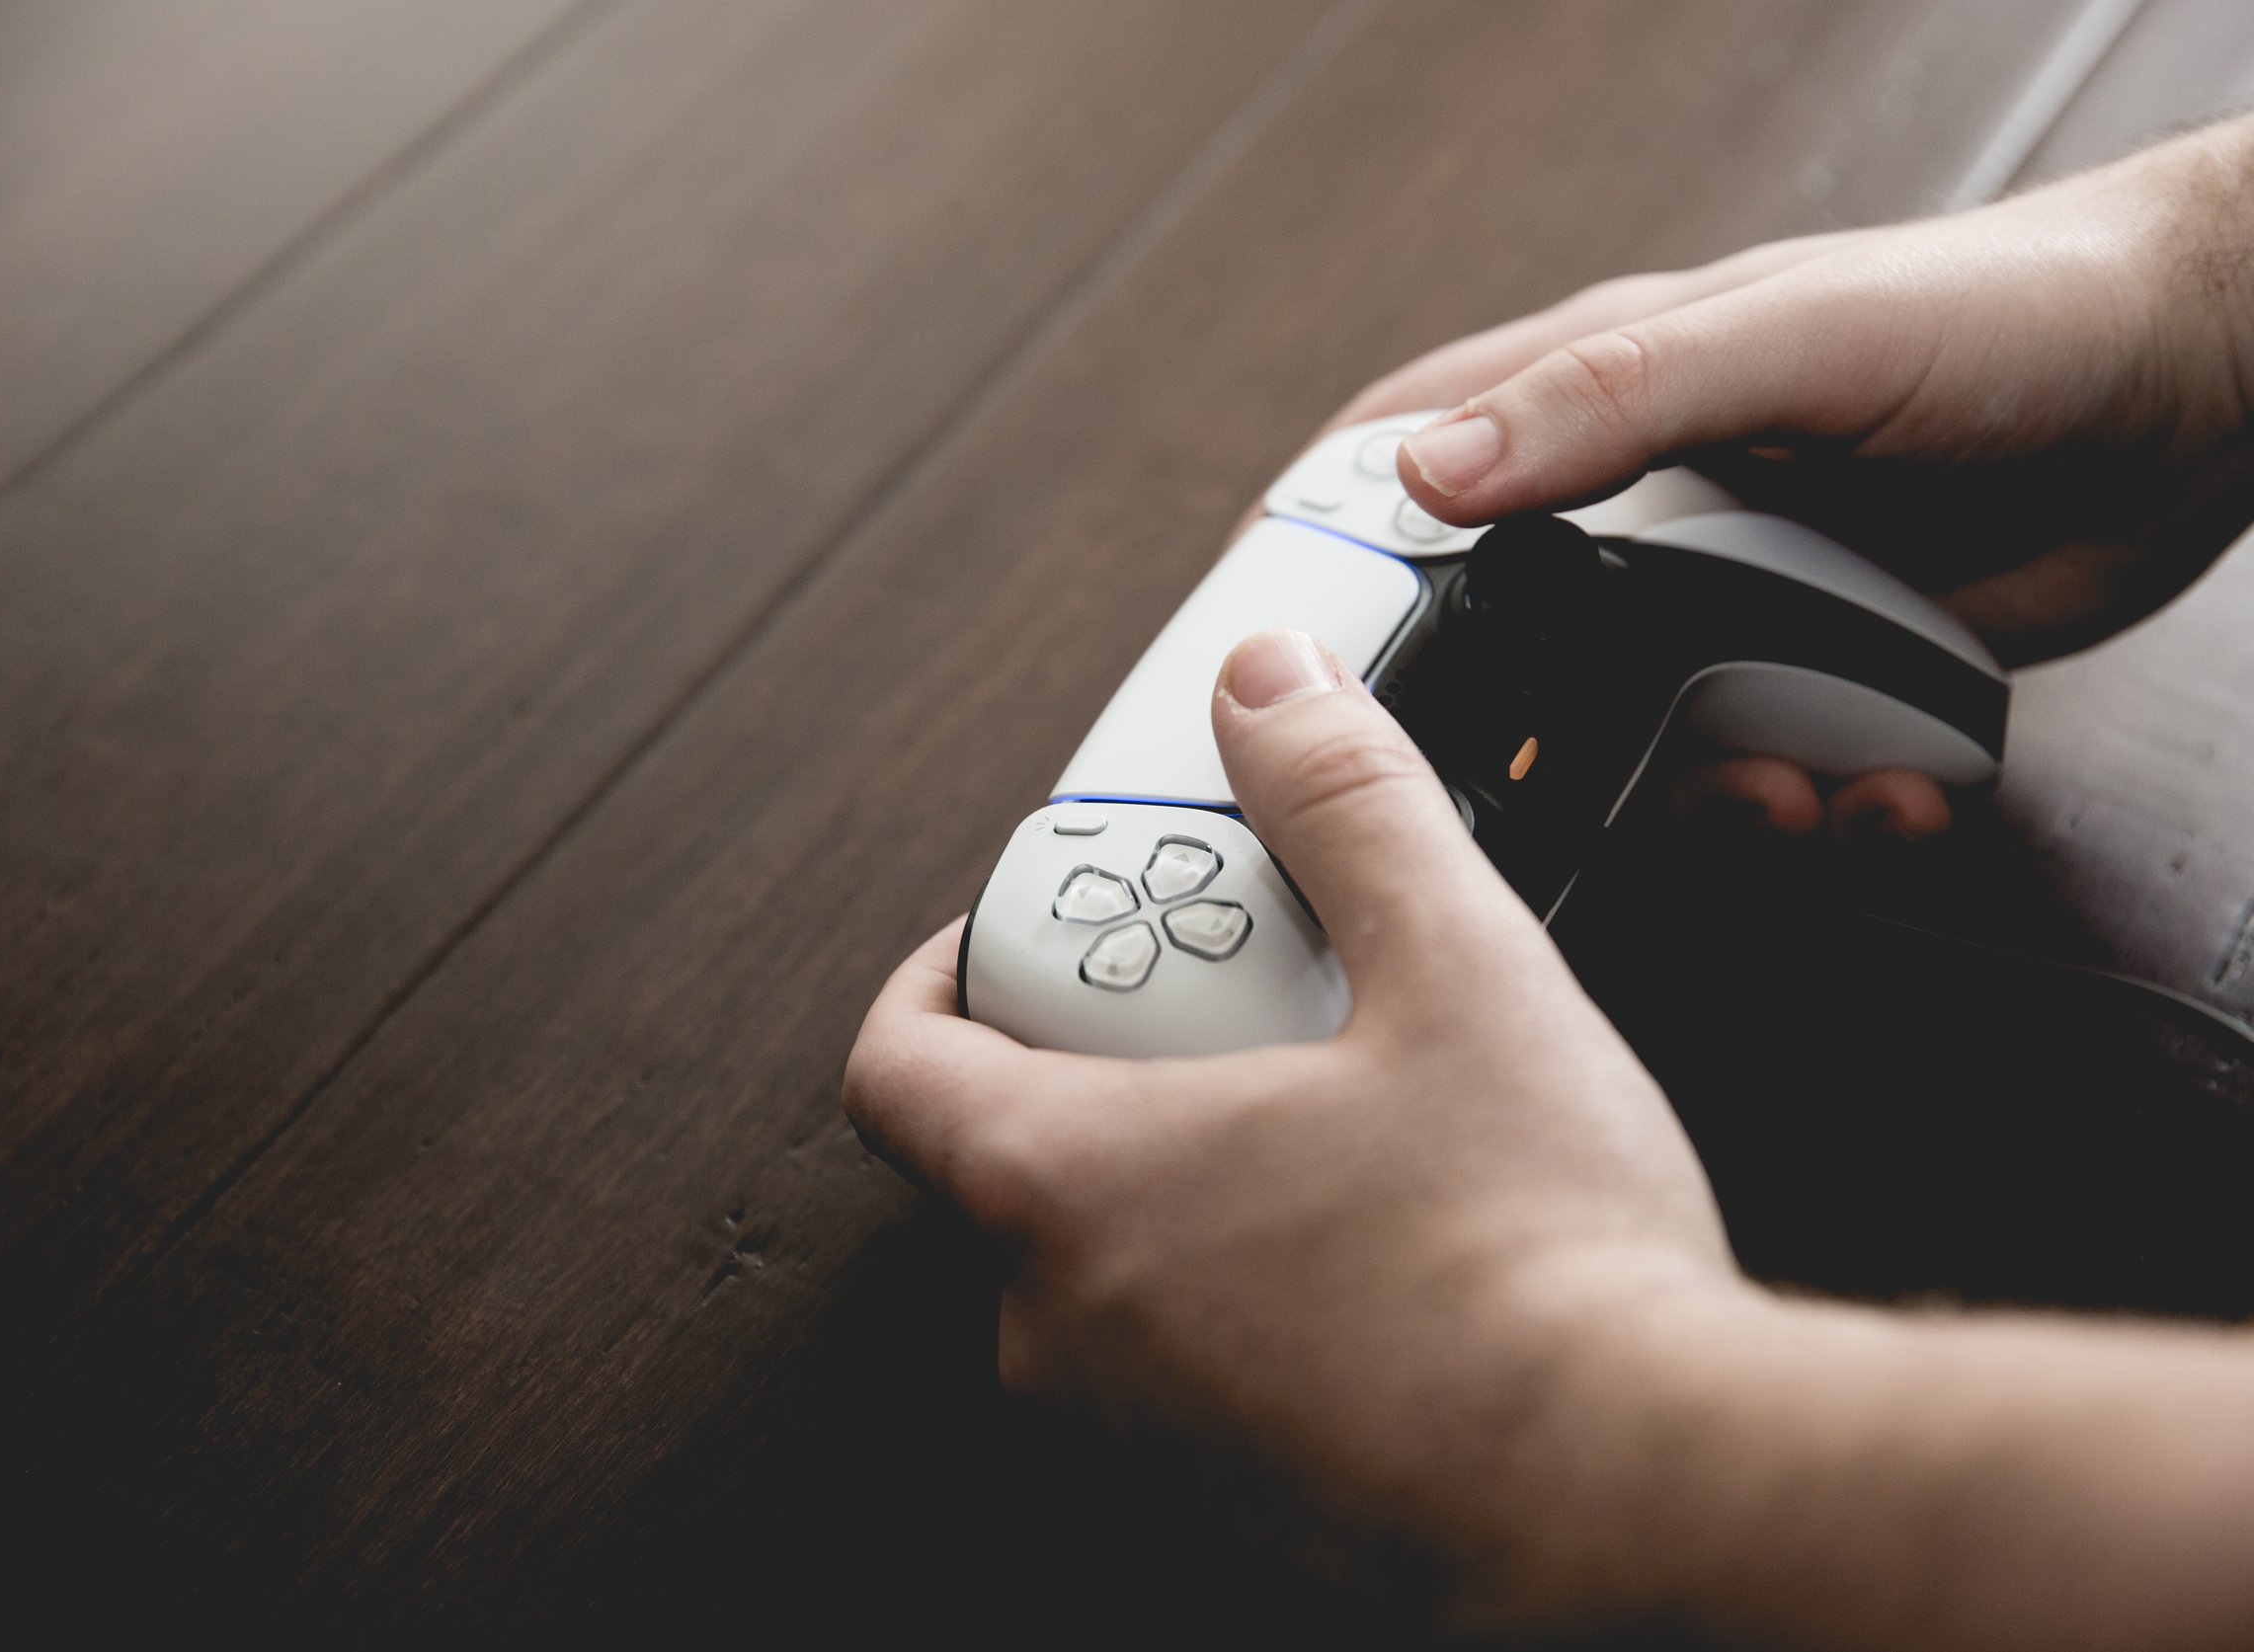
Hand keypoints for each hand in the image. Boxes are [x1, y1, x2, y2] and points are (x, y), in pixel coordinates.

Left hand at [845, 629, 1736, 1620]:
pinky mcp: (1231, 1502)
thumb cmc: (1531, 1261)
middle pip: (1007, 1155)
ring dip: (1183, 1177)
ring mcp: (1138, 1434)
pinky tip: (1380, 1249)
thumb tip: (1273, 690)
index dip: (933, 978)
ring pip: (1106, 1265)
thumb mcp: (1451, 976)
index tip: (1013, 936)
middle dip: (1104, 1063)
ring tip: (1329, 1120)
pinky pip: (1189, 1363)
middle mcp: (1064, 1327)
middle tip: (1228, 1007)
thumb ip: (1346, 807)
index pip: (892, 1069)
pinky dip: (1244, 1287)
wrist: (1644, 1497)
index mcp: (1066, 1183)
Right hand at [1333, 115, 2253, 837]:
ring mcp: (1722, 600)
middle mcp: (1642, 508)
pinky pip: (1757, 775)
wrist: (2195, 393)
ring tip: (1766, 789)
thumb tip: (1433, 472)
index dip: (1313, 558)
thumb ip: (1612, 396)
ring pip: (1627, 740)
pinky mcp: (1806, 674)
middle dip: (1498, 736)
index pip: (1398, 468)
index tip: (1265, 664)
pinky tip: (1861, 791)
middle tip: (1492, 815)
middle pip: (1496, 643)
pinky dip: (1800, 812)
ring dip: (1680, 796)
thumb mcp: (1796, 335)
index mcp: (1601, 399)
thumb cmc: (2007, 308)